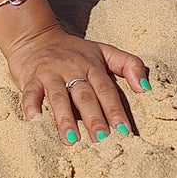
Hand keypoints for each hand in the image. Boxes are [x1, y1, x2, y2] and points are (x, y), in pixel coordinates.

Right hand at [1, 22, 149, 143]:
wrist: (35, 37)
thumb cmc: (74, 51)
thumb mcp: (103, 51)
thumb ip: (128, 64)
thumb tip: (146, 88)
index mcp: (91, 65)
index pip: (106, 89)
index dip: (115, 109)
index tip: (124, 131)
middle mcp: (71, 69)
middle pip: (84, 95)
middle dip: (94, 118)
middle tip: (102, 140)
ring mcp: (50, 74)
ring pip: (58, 96)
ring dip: (64, 118)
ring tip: (72, 140)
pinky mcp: (30, 78)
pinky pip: (30, 92)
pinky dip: (31, 105)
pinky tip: (34, 120)